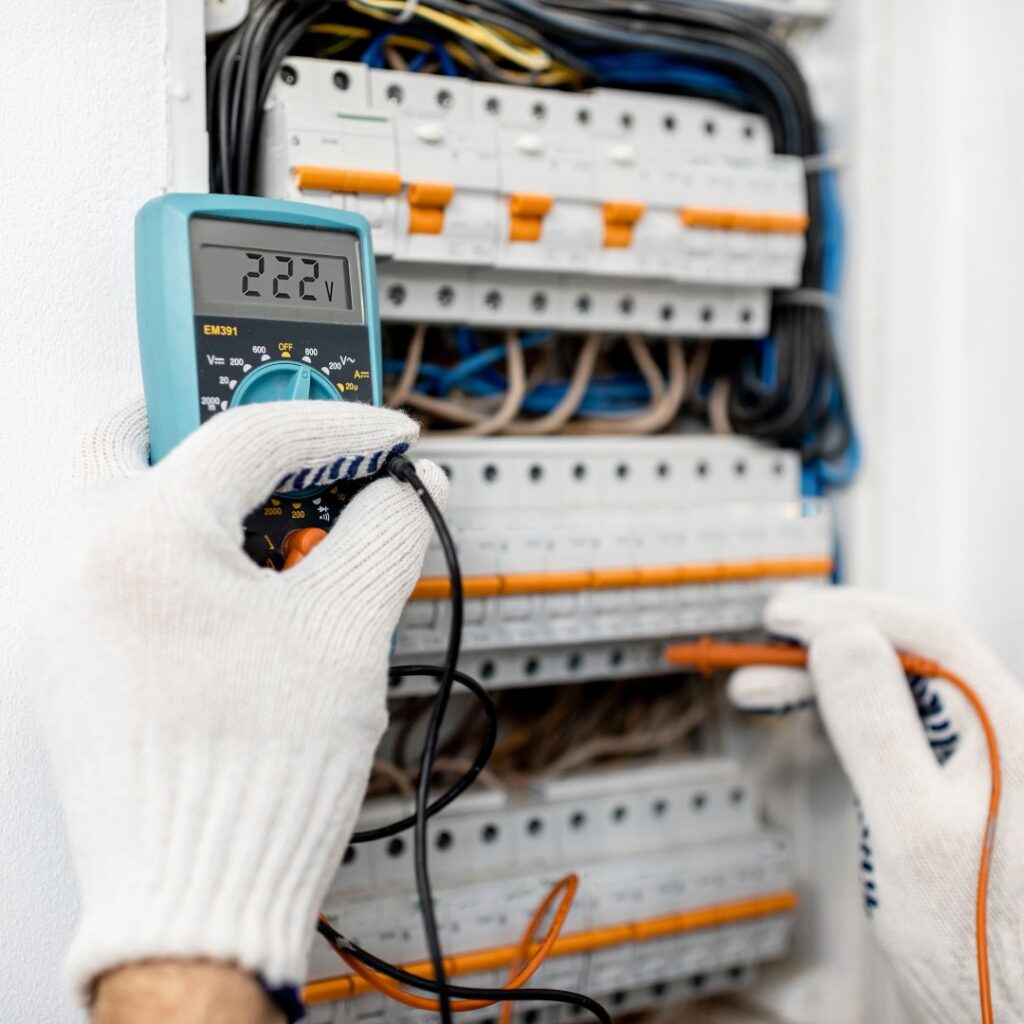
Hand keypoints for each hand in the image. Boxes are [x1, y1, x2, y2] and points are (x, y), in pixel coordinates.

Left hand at [34, 399, 446, 1005]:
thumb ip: (385, 535)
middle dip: (220, 416)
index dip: (340, 427)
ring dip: (203, 482)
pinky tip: (248, 576)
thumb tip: (401, 496)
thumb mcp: (345, 630)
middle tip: (289, 428)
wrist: (198, 895)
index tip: (386, 438)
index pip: (252, 437)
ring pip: (123, 494)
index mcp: (136, 542)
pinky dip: (187, 543)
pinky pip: (124, 560)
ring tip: (282, 508)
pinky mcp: (80, 658)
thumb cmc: (251, 781)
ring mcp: (68, 615)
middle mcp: (79, 566)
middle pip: (138, 431)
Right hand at [728, 587, 1023, 1022]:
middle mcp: (1001, 738)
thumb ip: (880, 729)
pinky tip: (808, 719)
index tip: (783, 615)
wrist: (1019, 1023)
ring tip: (760, 687)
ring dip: (825, 681)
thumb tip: (841, 639)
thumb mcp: (915, 833)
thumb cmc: (990, 955)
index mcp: (1011, 733)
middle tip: (760, 649)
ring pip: (896, 691)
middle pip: (908, 658)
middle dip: (827, 646)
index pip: (927, 636)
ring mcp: (979, 766)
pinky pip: (894, 730)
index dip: (849, 612)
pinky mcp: (954, 794)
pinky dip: (841, 718)